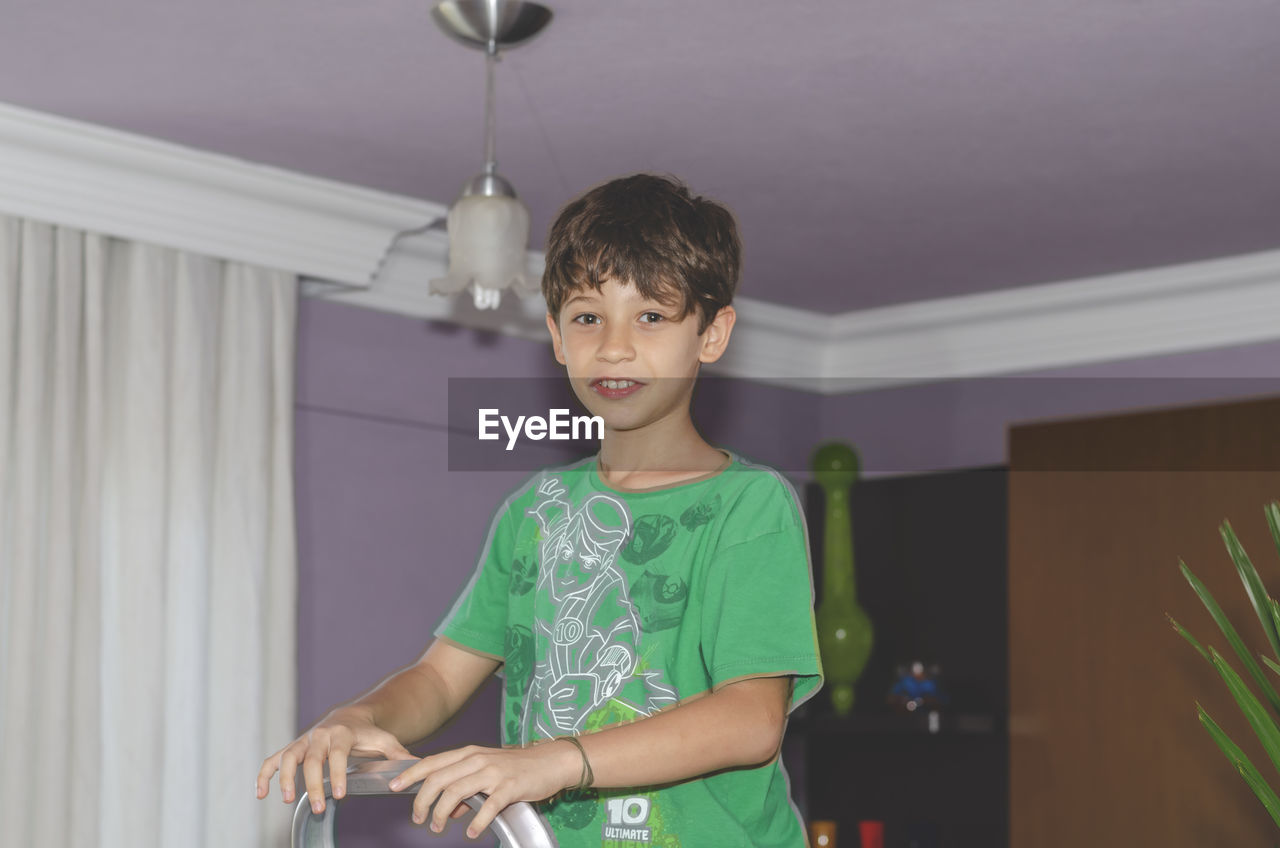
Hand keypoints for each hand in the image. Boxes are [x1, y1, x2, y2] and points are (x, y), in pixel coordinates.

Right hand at [255, 707, 415, 812]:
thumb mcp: (386, 742)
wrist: (351, 717)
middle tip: (320, 807)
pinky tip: (261, 793)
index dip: (338, 773)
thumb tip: (417, 769)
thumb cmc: (369, 734)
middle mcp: (320, 735)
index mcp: (343, 732)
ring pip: (288, 757)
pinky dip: (265, 774)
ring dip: (285, 778)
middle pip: (312, 759)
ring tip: (287, 800)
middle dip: (314, 784)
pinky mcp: (293, 748)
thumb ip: (399, 756)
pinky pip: (273, 760)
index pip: (338, 753)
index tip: (340, 795)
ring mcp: (304, 741)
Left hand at [387, 740, 581, 837]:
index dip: (410, 774)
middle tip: (419, 819)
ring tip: (438, 828)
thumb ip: (464, 789)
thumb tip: (448, 811)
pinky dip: (475, 822)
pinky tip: (470, 833)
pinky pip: (487, 807)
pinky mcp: (509, 787)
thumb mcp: (486, 773)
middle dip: (422, 801)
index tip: (393, 787)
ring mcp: (493, 772)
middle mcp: (478, 759)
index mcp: (469, 753)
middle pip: (439, 779)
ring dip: (442, 813)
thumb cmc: (517, 767)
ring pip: (456, 792)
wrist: (551, 761)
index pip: (432, 762)